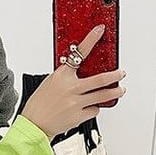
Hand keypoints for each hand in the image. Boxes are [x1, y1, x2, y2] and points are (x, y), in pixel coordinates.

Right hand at [20, 25, 126, 140]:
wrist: (34, 124)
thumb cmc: (39, 104)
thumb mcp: (50, 83)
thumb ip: (66, 77)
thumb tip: (83, 73)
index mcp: (61, 76)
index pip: (79, 54)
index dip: (91, 40)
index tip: (100, 30)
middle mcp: (70, 88)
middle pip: (100, 79)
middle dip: (115, 75)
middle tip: (121, 73)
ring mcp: (75, 103)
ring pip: (103, 95)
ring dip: (115, 92)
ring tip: (119, 90)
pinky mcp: (79, 116)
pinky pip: (94, 110)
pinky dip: (93, 108)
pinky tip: (86, 109)